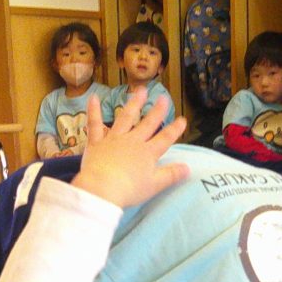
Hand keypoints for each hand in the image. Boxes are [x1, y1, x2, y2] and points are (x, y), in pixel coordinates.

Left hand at [71, 88, 188, 207]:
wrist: (102, 188)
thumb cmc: (129, 190)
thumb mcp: (154, 185)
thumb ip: (171, 175)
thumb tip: (188, 168)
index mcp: (147, 153)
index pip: (165, 139)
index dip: (175, 129)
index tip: (182, 120)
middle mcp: (132, 141)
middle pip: (147, 124)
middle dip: (157, 111)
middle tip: (163, 98)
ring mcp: (114, 139)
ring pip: (125, 118)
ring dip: (133, 104)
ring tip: (140, 91)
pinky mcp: (96, 142)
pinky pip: (95, 124)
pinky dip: (94, 111)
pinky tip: (94, 98)